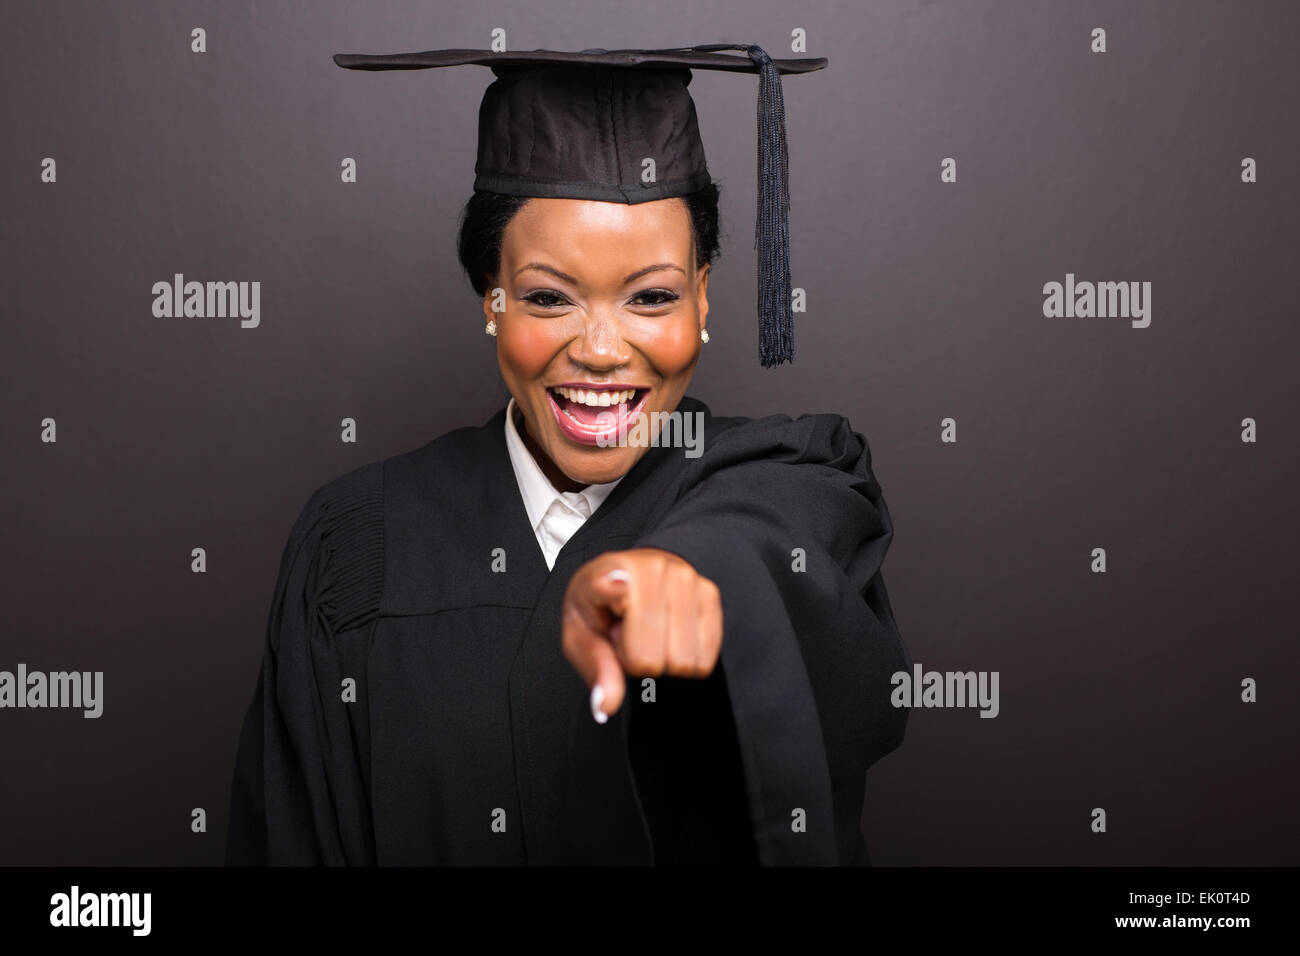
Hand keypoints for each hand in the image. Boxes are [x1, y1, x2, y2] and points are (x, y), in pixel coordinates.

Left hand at [562, 548, 722, 722]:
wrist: (630, 576)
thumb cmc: (602, 608)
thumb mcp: (582, 637)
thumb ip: (596, 669)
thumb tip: (605, 706)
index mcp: (608, 571)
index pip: (614, 585)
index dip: (613, 588)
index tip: (618, 587)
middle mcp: (652, 567)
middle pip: (651, 657)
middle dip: (638, 662)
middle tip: (628, 638)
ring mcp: (685, 578)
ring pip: (683, 661)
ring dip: (664, 659)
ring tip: (648, 634)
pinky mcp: (710, 592)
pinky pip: (706, 657)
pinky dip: (688, 658)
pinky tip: (669, 633)